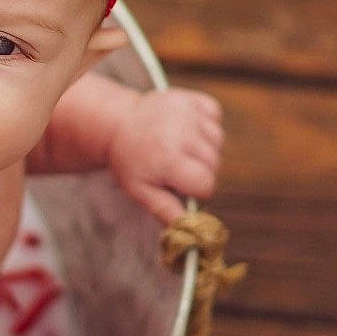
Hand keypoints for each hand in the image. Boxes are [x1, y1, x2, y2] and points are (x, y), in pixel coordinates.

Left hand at [108, 87, 222, 223]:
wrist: (118, 123)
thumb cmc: (130, 161)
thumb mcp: (141, 191)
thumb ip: (167, 211)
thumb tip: (192, 237)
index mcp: (169, 159)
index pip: (206, 184)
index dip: (196, 190)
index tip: (180, 184)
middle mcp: (182, 134)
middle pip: (214, 164)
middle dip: (199, 170)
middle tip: (174, 165)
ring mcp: (188, 113)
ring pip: (218, 141)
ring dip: (203, 147)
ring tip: (178, 146)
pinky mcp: (192, 98)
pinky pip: (215, 115)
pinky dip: (206, 124)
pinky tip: (186, 129)